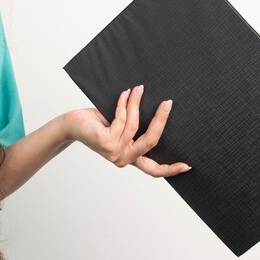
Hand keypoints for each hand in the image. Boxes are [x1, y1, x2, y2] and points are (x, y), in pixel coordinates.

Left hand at [61, 84, 191, 177]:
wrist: (72, 125)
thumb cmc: (98, 124)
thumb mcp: (122, 129)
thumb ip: (136, 129)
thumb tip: (161, 111)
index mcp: (130, 158)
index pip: (153, 170)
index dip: (171, 169)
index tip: (187, 166)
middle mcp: (123, 159)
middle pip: (150, 142)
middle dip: (161, 120)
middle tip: (168, 103)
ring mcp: (114, 152)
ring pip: (134, 125)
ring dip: (137, 103)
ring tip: (138, 89)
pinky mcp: (105, 142)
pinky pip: (121, 119)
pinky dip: (125, 104)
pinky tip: (125, 94)